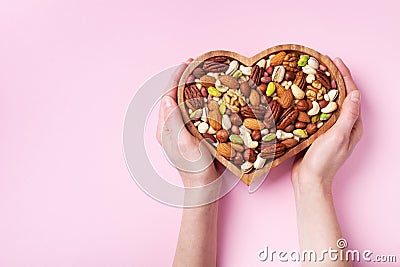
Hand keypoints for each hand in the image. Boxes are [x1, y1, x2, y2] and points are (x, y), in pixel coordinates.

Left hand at [156, 60, 220, 186]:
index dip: (176, 77)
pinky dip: (199, 97)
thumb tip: (166, 100)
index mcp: (166, 127)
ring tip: (202, 73)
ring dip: (191, 85)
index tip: (188, 64)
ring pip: (183, 100)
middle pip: (174, 94)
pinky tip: (209, 92)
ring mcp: (180, 128)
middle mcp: (170, 125)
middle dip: (183, 78)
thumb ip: (174, 123)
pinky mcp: (190, 132)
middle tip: (196, 64)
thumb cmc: (196, 168)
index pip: (168, 95)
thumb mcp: (185, 145)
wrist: (203, 185)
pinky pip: (192, 109)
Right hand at [291, 58, 362, 192]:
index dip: (344, 76)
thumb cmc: (324, 161)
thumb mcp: (338, 137)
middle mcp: (344, 126)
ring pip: (327, 103)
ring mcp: (330, 129)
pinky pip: (316, 112)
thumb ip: (347, 116)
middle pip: (340, 97)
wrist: (308, 180)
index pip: (351, 95)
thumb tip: (354, 94)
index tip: (335, 61)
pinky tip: (302, 96)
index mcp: (353, 125)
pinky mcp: (317, 133)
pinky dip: (311, 101)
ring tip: (312, 76)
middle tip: (323, 64)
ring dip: (321, 89)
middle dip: (333, 79)